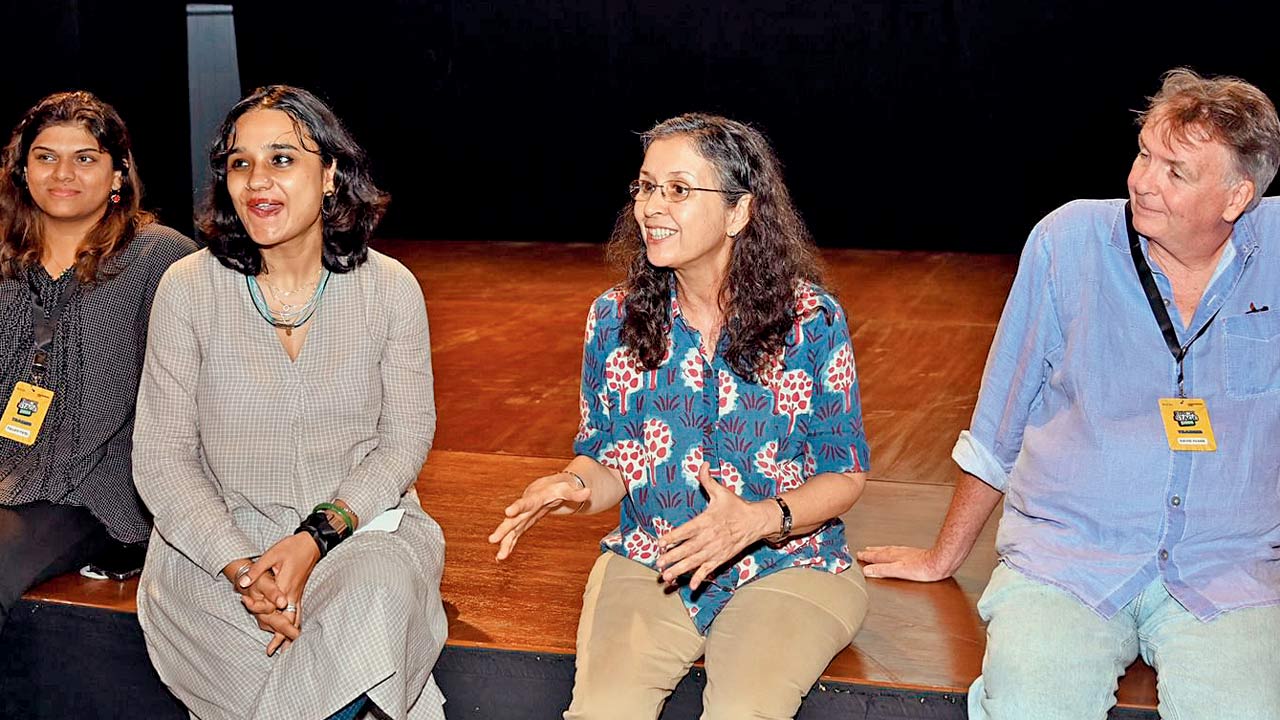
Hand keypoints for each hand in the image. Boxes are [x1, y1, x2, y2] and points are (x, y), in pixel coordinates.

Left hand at [240, 532, 320, 652]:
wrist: (311, 543)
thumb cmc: (291, 547)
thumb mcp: (271, 555)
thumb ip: (256, 571)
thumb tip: (243, 584)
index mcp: (285, 585)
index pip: (271, 606)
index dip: (259, 611)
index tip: (248, 608)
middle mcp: (292, 593)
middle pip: (287, 619)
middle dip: (281, 636)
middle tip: (272, 651)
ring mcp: (298, 594)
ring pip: (295, 617)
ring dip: (290, 632)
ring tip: (287, 648)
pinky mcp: (299, 592)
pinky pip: (298, 611)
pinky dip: (295, 623)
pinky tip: (295, 630)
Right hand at [488, 472, 590, 560]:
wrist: (548, 488)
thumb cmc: (559, 488)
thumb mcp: (568, 489)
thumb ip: (577, 493)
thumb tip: (589, 492)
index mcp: (535, 498)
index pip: (526, 502)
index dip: (517, 507)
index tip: (507, 512)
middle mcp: (526, 509)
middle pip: (514, 520)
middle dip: (504, 529)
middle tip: (493, 538)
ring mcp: (523, 518)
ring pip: (512, 531)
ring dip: (505, 543)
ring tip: (499, 557)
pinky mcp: (523, 525)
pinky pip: (514, 536)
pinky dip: (508, 546)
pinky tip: (501, 557)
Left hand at [656, 463, 773, 589]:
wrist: (756, 521)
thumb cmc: (736, 506)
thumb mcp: (721, 491)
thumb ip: (708, 480)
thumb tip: (702, 464)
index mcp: (706, 520)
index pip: (686, 530)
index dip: (672, 537)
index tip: (660, 542)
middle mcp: (709, 537)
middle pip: (688, 549)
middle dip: (672, 557)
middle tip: (658, 564)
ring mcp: (715, 549)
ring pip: (695, 561)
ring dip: (680, 570)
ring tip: (667, 576)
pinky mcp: (721, 557)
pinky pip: (709, 569)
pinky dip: (700, 578)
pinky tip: (691, 586)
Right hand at [856, 545, 956, 581]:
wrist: (939, 562)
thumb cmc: (922, 568)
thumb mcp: (897, 571)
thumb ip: (882, 570)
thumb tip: (867, 570)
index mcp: (892, 557)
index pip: (875, 556)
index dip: (866, 556)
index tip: (859, 555)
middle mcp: (898, 552)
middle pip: (881, 551)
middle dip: (872, 552)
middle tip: (864, 551)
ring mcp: (906, 553)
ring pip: (889, 550)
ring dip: (880, 550)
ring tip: (875, 550)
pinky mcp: (914, 554)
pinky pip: (897, 551)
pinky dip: (892, 551)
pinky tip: (896, 553)